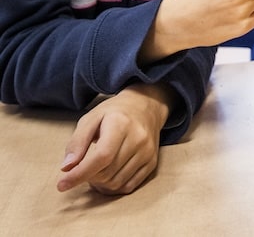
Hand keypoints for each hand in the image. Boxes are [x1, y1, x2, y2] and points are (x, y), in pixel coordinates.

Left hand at [56, 83, 174, 194]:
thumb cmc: (114, 113)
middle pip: (107, 172)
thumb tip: (67, 168)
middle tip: (82, 167)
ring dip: (100, 184)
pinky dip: (113, 187)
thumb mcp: (90, 119)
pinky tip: (107, 176)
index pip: (101, 157)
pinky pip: (129, 186)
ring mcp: (148, 152)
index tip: (61, 184)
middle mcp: (138, 139)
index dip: (80, 174)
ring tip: (95, 171)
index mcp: (121, 124)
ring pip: (117, 182)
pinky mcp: (152, 162)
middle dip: (88, 176)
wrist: (145, 107)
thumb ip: (77, 142)